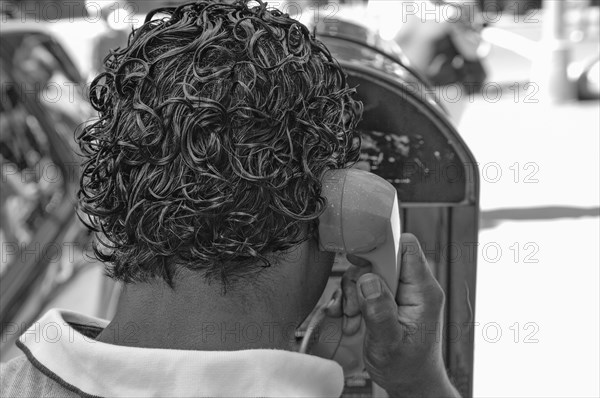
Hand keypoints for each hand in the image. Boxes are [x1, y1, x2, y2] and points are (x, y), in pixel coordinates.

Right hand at [326, 233, 459, 397]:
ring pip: (370, 271)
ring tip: (353, 318)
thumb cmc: (406, 367)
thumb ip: (380, 311)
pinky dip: (354, 300)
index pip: (407, 247)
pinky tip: (353, 319)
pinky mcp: (390, 297)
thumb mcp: (389, 343)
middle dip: (360, 279)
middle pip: (382, 258)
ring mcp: (402, 291)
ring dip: (354, 293)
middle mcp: (414, 286)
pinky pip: (366, 285)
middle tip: (353, 306)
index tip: (358, 258)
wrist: (410, 383)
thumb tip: (368, 279)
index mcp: (423, 291)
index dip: (382, 245)